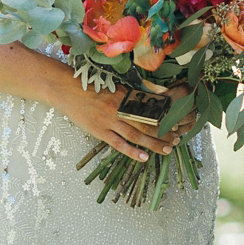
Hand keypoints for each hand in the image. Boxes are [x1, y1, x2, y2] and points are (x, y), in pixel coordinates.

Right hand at [55, 77, 193, 162]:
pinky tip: (144, 157)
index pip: (152, 108)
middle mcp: (120, 108)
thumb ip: (128, 96)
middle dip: (165, 132)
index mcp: (125, 95)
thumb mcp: (113, 87)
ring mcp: (110, 120)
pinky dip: (132, 152)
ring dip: (154, 143)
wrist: (66, 89)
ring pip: (137, 135)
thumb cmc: (89, 87)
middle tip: (177, 139)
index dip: (166, 117)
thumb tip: (147, 104)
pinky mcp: (100, 131)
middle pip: (148, 123)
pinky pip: (119, 144)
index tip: (177, 123)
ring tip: (167, 149)